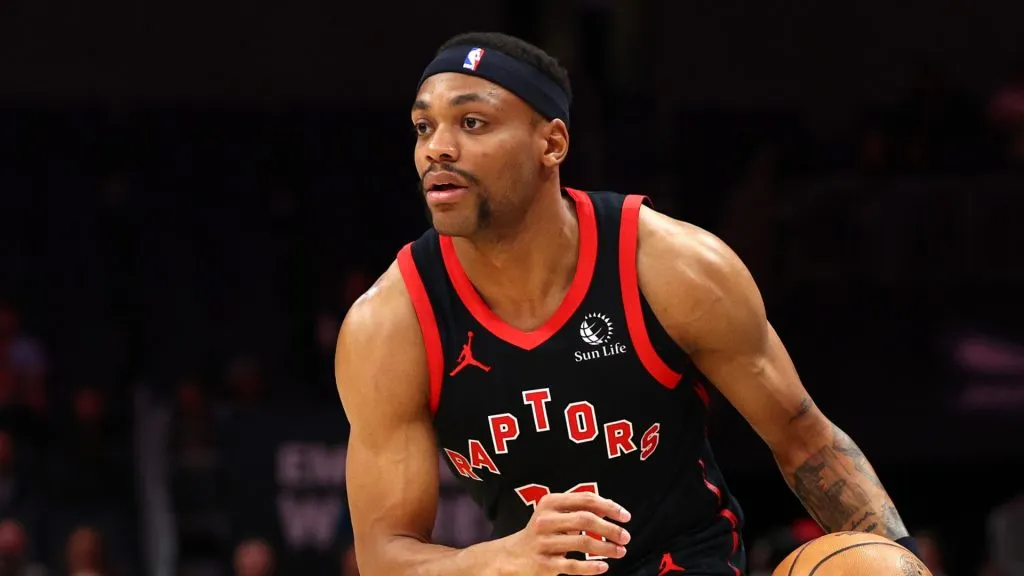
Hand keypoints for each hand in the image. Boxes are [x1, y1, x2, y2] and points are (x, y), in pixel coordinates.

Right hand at [500, 491, 631, 574]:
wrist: (512, 555)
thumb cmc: (542, 532)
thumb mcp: (554, 513)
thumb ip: (578, 508)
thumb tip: (612, 509)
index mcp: (550, 503)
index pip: (585, 500)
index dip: (609, 507)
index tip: (625, 516)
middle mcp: (545, 520)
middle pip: (585, 520)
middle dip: (610, 529)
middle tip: (626, 537)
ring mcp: (544, 543)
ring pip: (582, 543)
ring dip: (606, 548)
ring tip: (620, 551)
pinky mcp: (544, 564)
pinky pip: (572, 566)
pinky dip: (591, 567)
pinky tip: (603, 567)